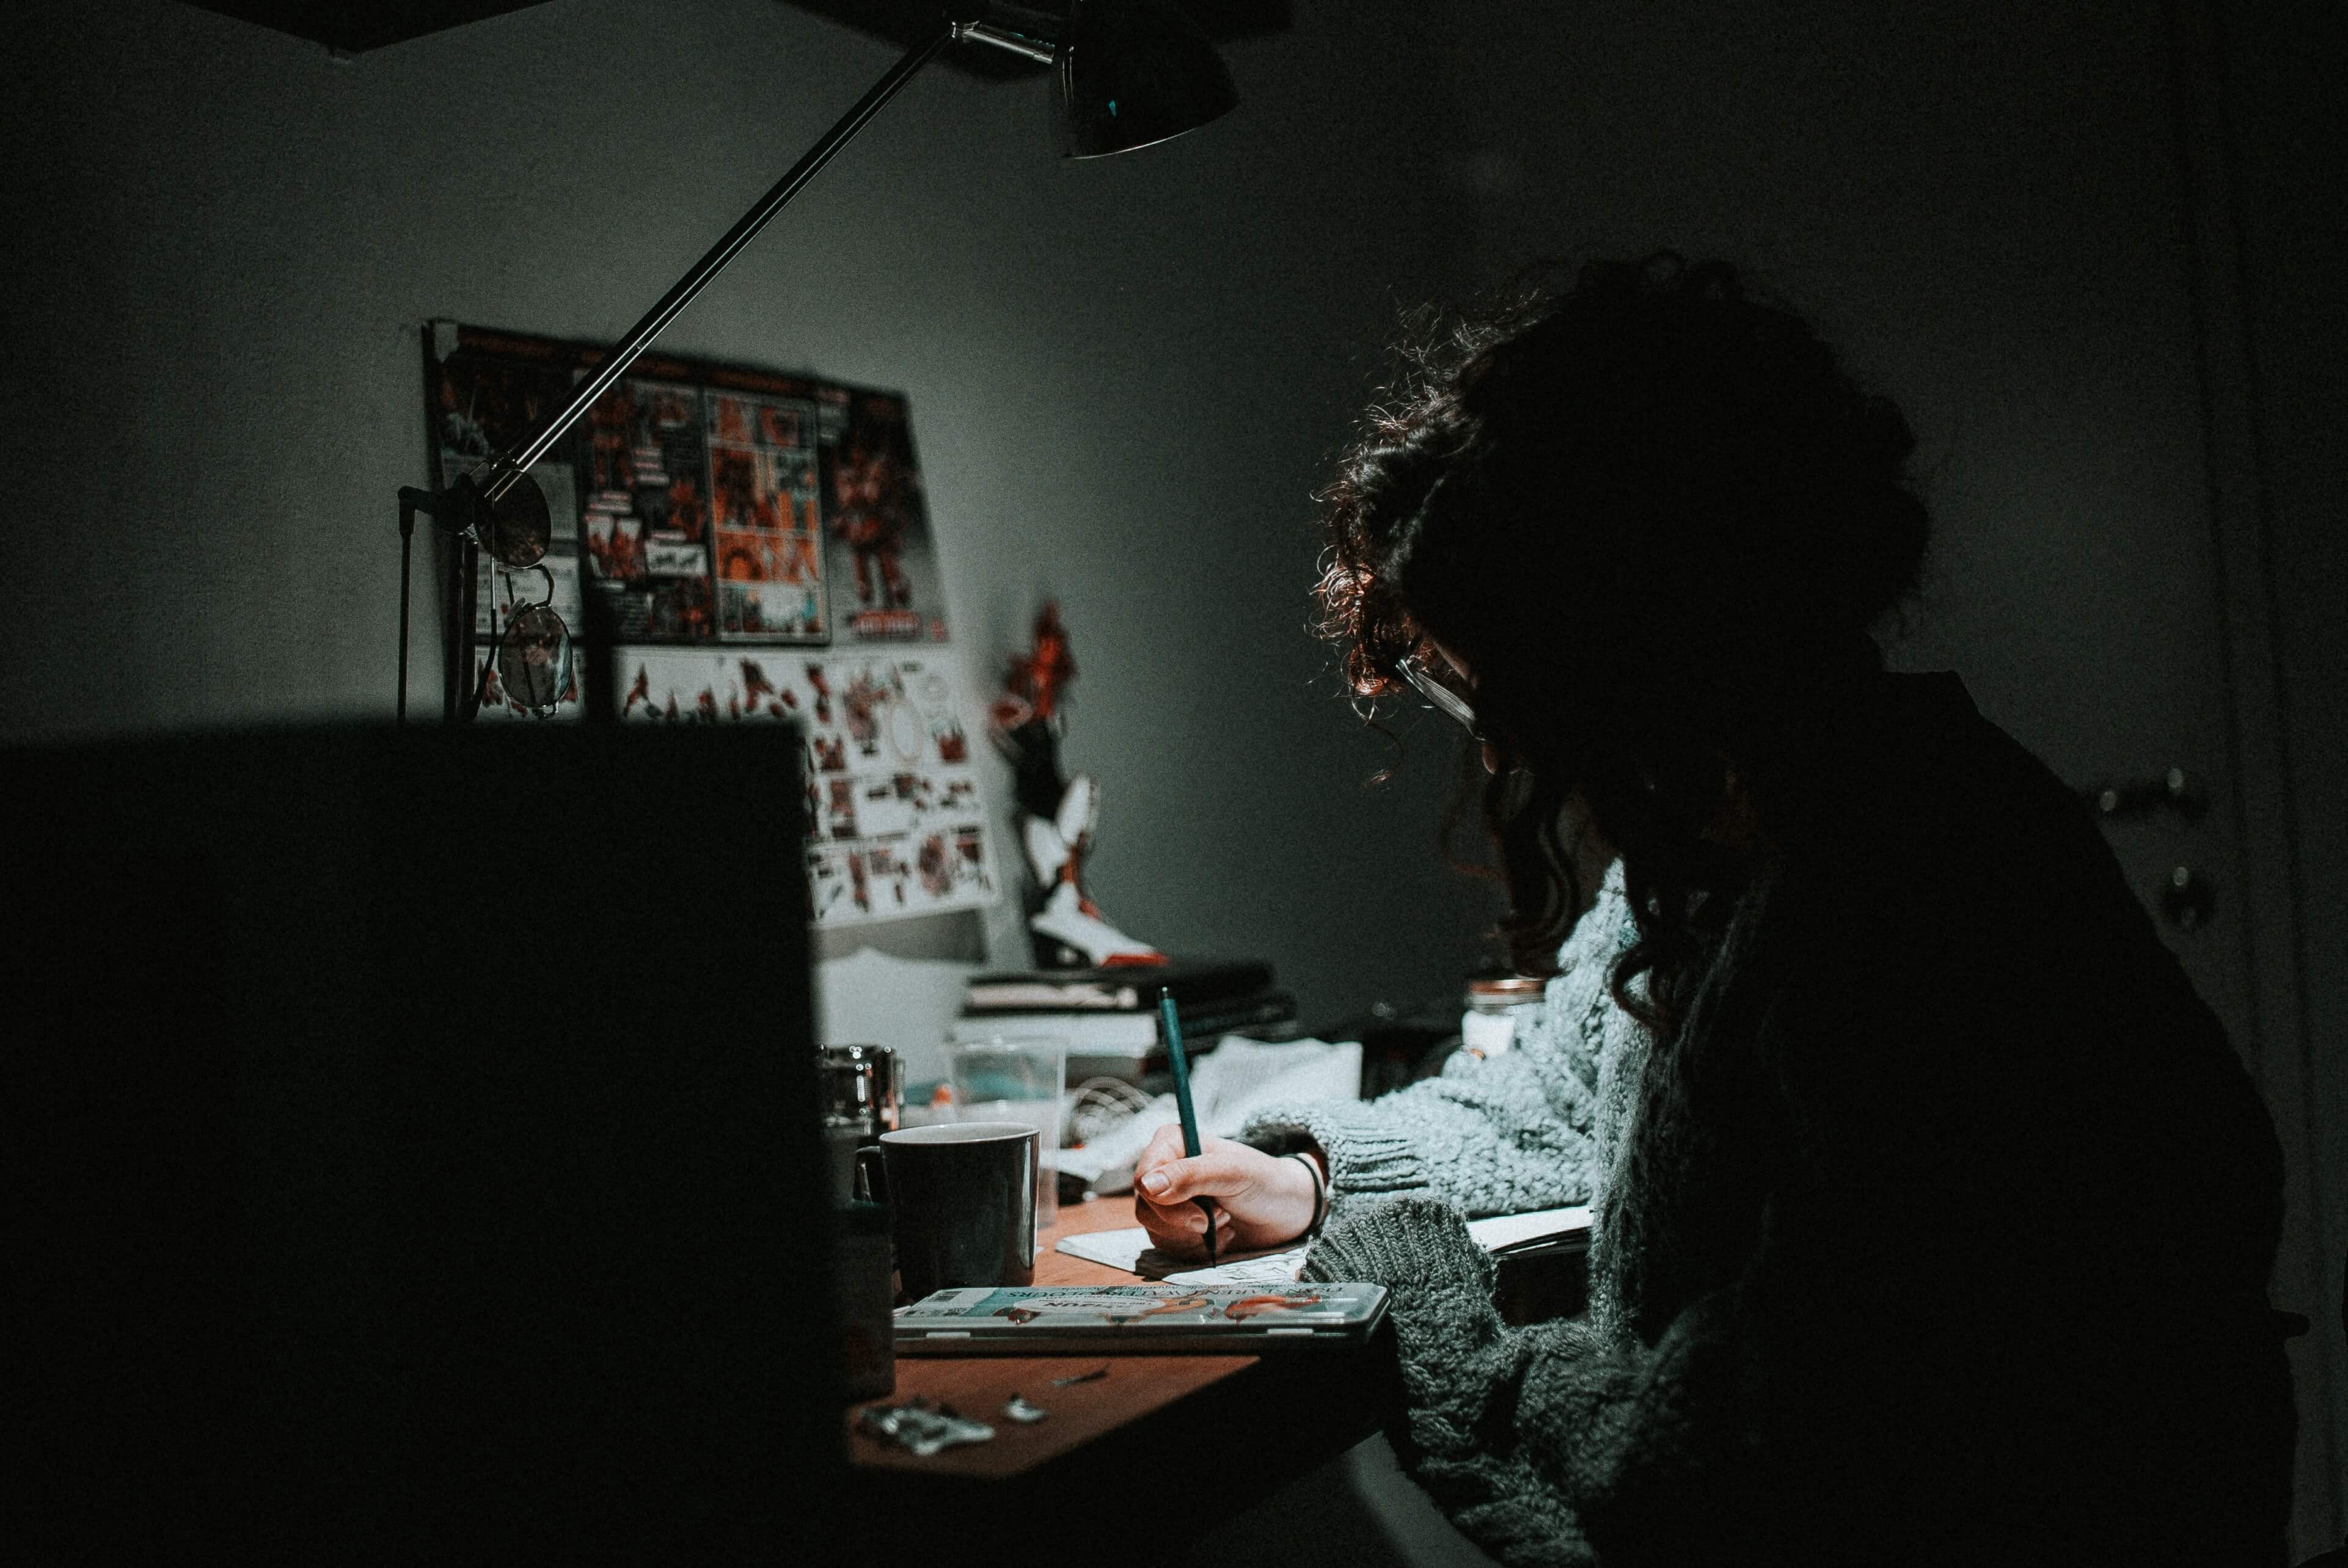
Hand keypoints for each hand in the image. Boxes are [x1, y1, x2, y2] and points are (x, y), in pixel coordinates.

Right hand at [1130, 1126, 1320, 1260]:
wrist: (1287, 1211)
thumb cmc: (1264, 1182)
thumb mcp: (1233, 1173)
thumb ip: (1191, 1175)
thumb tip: (1147, 1185)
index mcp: (1173, 1144)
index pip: (1144, 1177)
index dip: (1165, 1202)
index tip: (1200, 1215)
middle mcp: (1165, 1170)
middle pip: (1146, 1208)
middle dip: (1184, 1223)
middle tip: (1220, 1218)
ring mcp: (1169, 1201)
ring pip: (1154, 1231)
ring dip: (1193, 1237)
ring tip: (1226, 1222)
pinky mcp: (1177, 1227)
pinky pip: (1168, 1247)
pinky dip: (1197, 1249)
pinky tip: (1223, 1235)